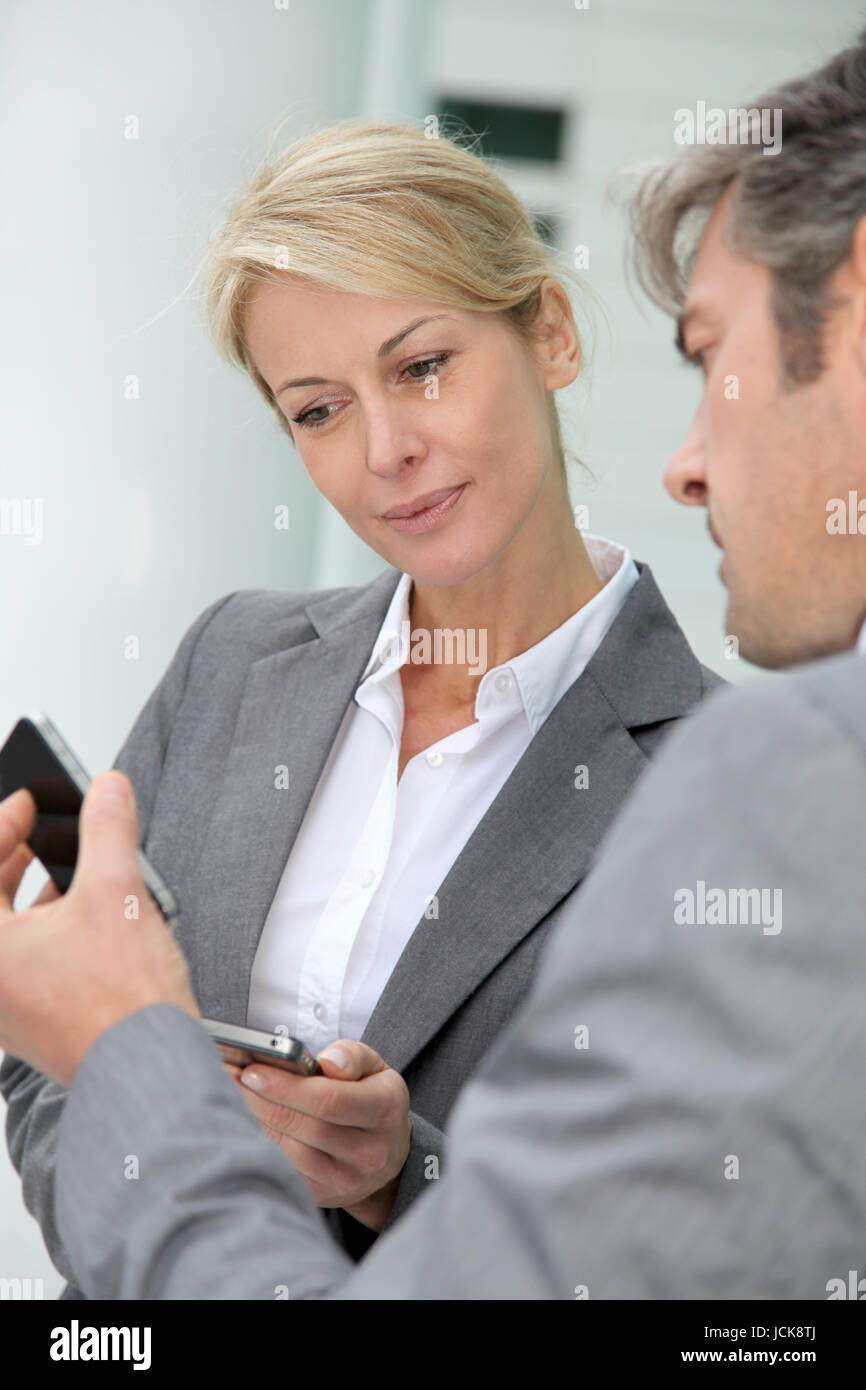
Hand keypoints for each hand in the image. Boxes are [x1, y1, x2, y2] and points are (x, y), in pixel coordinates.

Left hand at [0, 772, 198, 1086]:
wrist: (149, 1068)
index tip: (31, 804)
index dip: (6, 822)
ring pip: (6, 930)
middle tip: (41, 830)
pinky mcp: (32, 1017)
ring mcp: (6, 1003)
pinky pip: (24, 958)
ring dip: (31, 892)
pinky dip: (46, 928)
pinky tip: (87, 916)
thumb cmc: (120, 1005)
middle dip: (13, 856)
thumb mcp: (117, 892)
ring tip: (69, 868)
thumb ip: (107, 830)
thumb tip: (107, 791)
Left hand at [218, 1039, 411, 1230]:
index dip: (287, 1087)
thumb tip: (328, 1062)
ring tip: (233, 1096)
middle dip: (262, 1101)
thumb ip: (351, 1056)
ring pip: (290, 1152)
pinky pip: (284, 1170)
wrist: (387, 1153)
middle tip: (230, 1078)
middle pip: (305, 1127)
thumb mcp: (373, 1067)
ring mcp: (345, 1179)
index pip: (330, 1101)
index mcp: (385, 1110)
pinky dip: (260, 1145)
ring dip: (255, 1122)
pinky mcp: (323, 1196)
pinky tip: (245, 1123)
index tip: (253, 1070)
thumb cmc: (372, 1098)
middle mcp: (369, 1151)